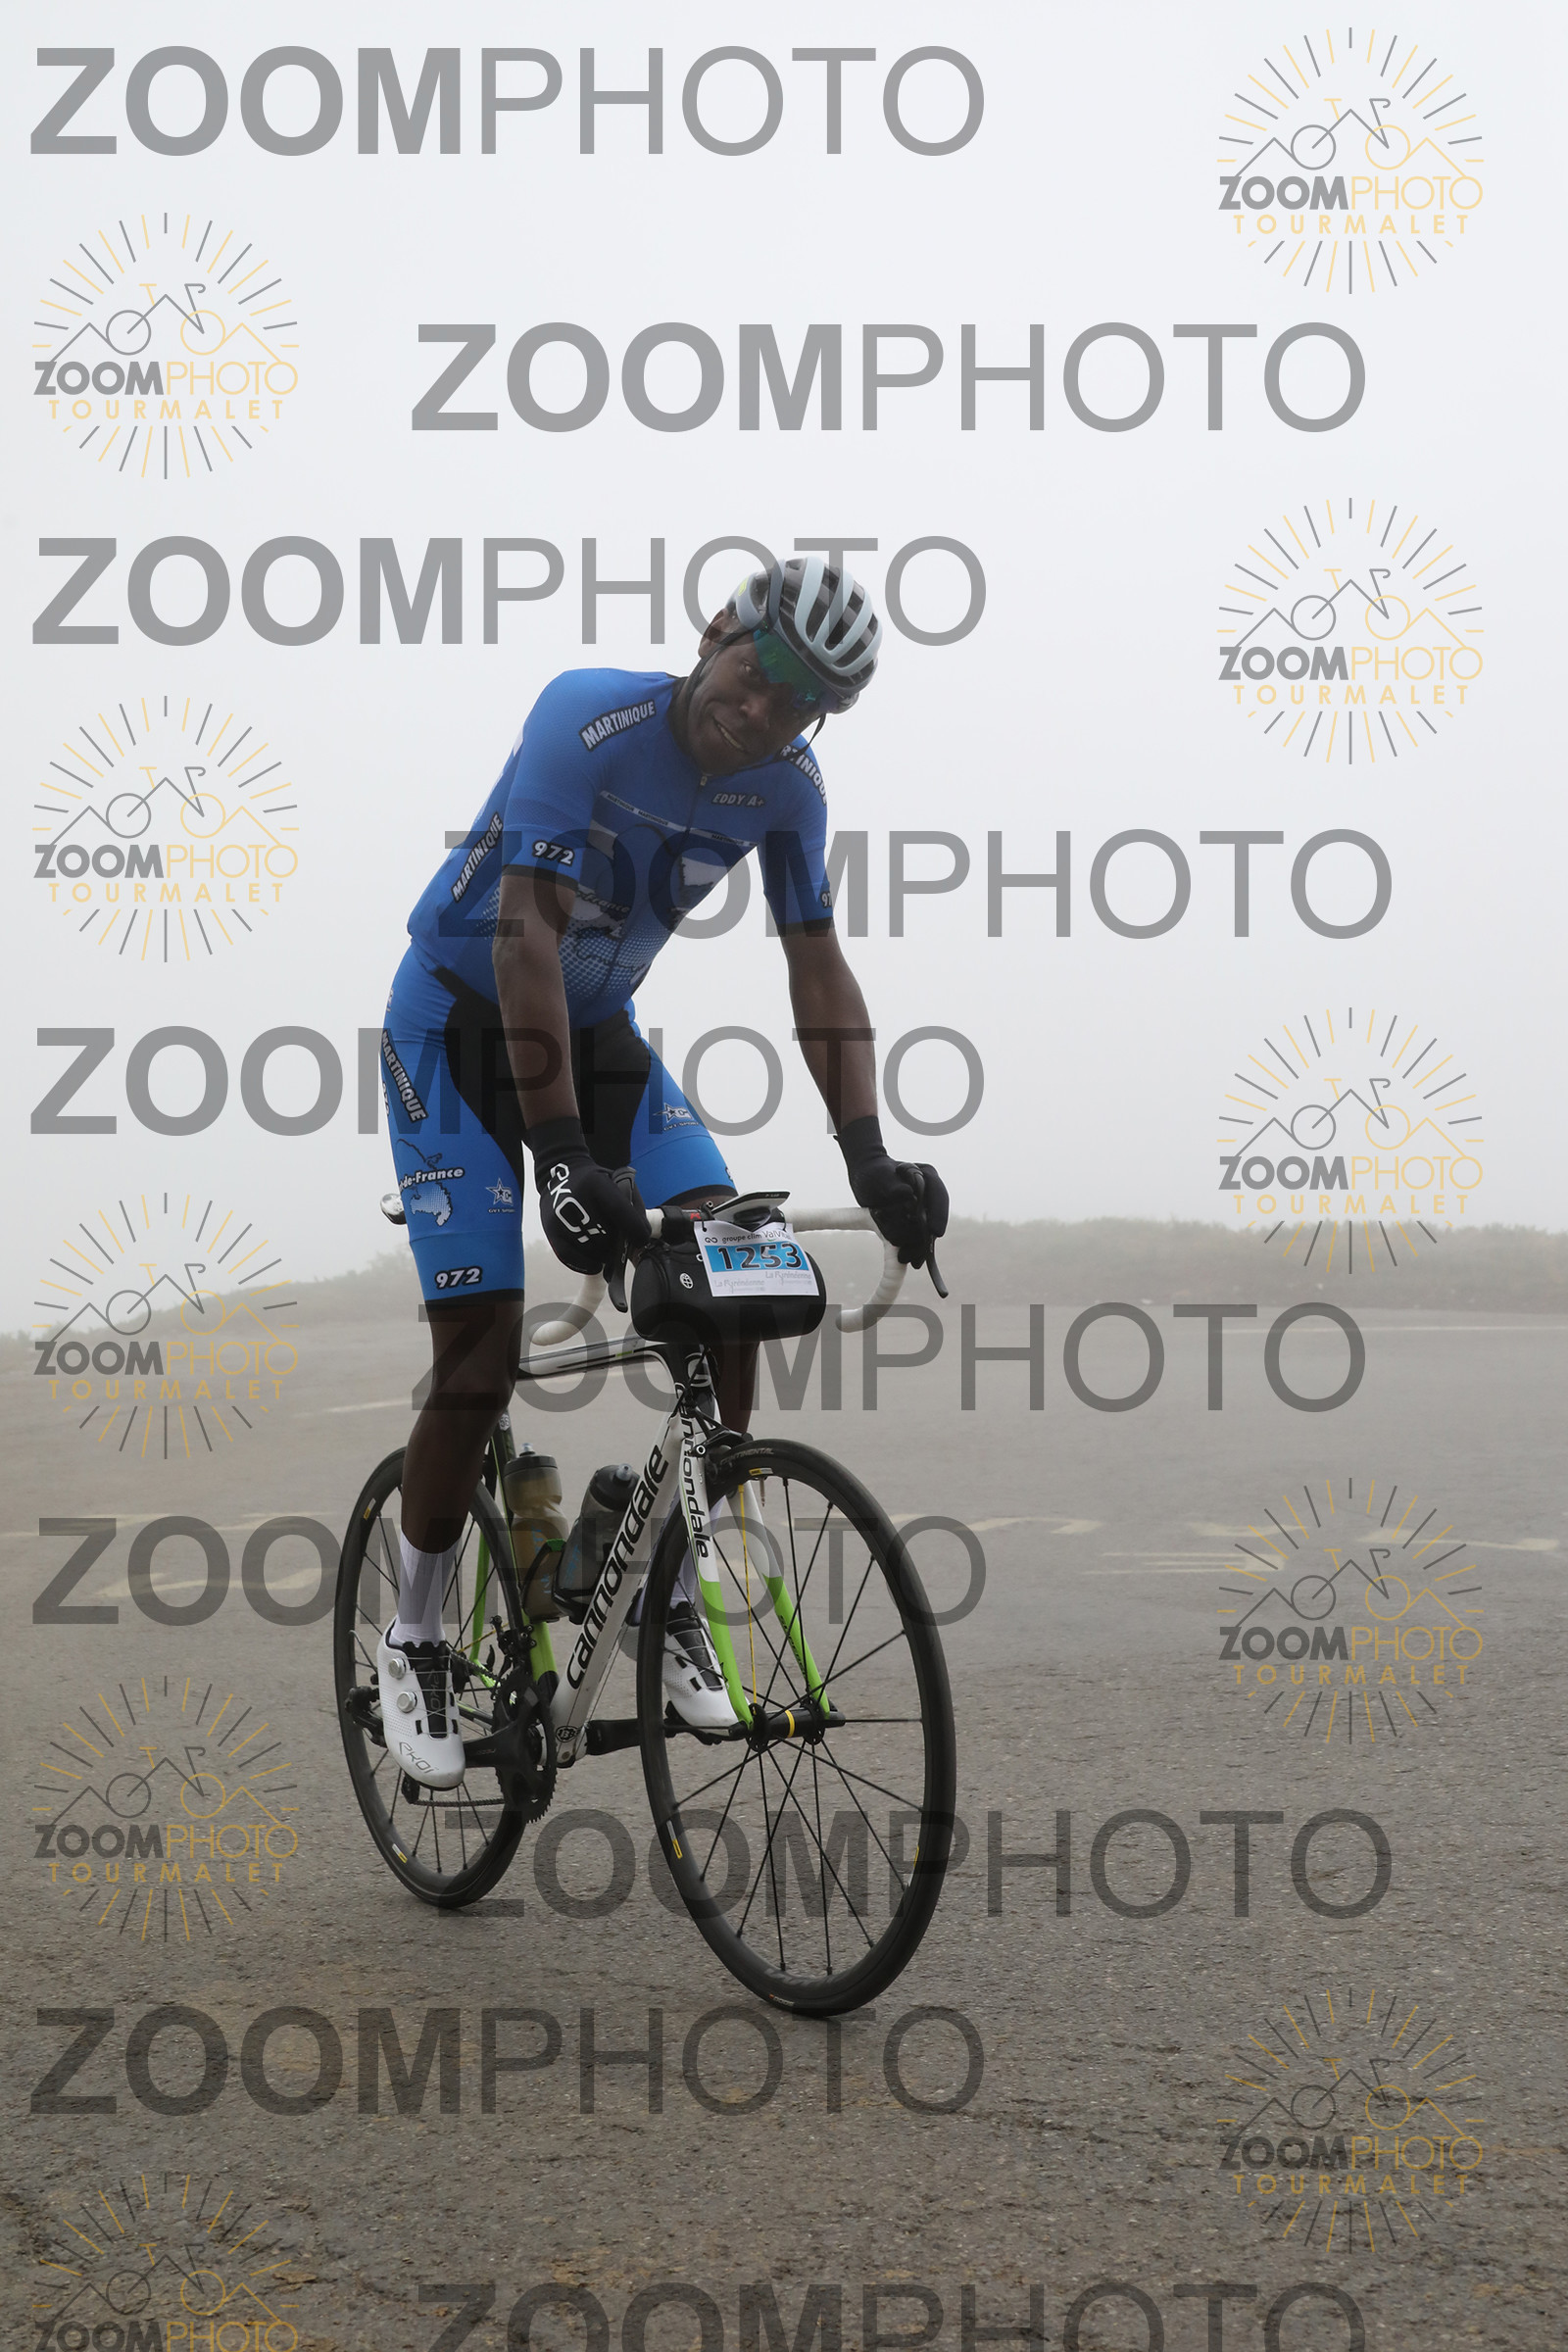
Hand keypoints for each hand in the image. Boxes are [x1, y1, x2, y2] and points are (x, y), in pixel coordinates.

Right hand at [530, 1119, 649, 1274]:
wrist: (560, 1174)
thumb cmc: (595, 1183)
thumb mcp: (617, 1182)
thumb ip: (633, 1205)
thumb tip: (641, 1235)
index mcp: (595, 1184)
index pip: (619, 1210)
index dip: (634, 1228)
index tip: (641, 1239)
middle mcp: (574, 1199)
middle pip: (604, 1235)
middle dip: (617, 1244)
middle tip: (621, 1243)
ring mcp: (560, 1217)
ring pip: (590, 1249)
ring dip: (603, 1254)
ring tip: (607, 1248)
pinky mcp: (550, 1230)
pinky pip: (569, 1257)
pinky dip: (586, 1264)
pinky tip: (596, 1264)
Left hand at [837, 1116, 948, 1266]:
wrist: (864, 1174)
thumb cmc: (872, 1171)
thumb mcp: (879, 1175)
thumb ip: (892, 1184)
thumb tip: (907, 1194)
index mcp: (926, 1175)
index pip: (938, 1194)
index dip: (938, 1214)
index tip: (935, 1231)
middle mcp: (929, 1191)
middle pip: (935, 1216)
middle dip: (928, 1236)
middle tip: (921, 1254)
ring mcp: (922, 1205)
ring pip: (927, 1228)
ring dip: (920, 1245)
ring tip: (913, 1262)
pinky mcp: (914, 1218)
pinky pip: (917, 1233)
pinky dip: (913, 1245)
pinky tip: (907, 1258)